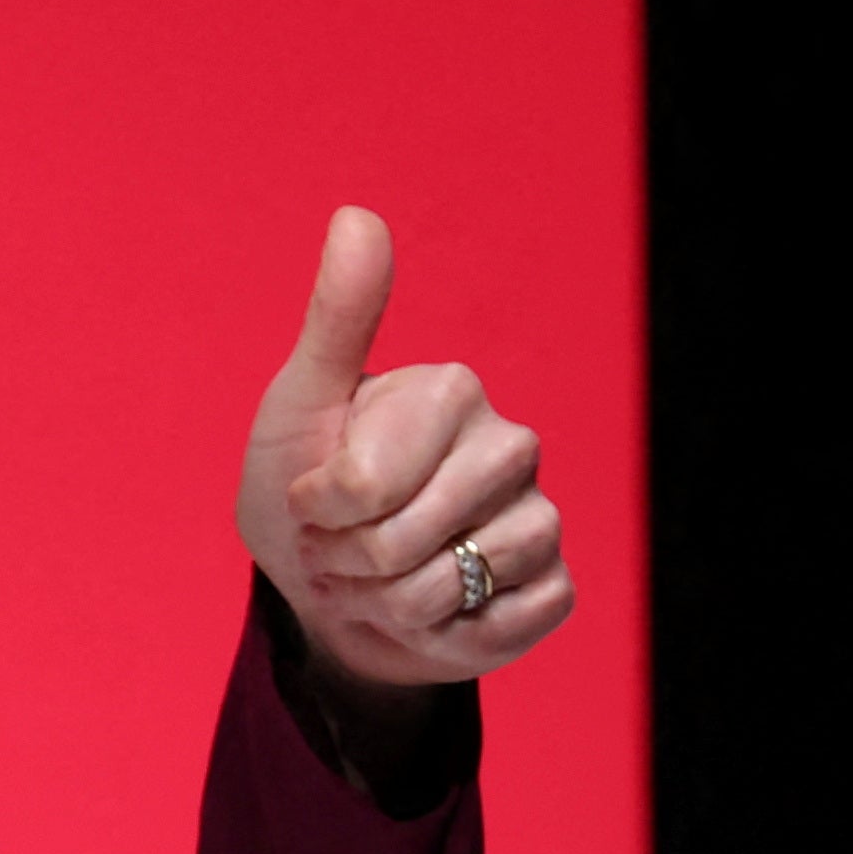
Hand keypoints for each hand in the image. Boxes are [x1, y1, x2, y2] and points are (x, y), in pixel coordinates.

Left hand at [238, 207, 569, 694]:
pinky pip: (495, 631)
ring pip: (447, 592)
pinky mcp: (552, 588)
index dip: (318, 513)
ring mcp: (539, 517)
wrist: (329, 592)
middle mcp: (512, 444)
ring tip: (380, 580)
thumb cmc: (304, 489)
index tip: (315, 500)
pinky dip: (441, 640)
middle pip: (403, 545)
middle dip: (348, 565)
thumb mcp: (300, 404)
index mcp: (453, 391)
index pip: (364, 486)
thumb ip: (337, 317)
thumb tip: (357, 213)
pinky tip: (433, 616)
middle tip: (343, 548)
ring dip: (386, 608)